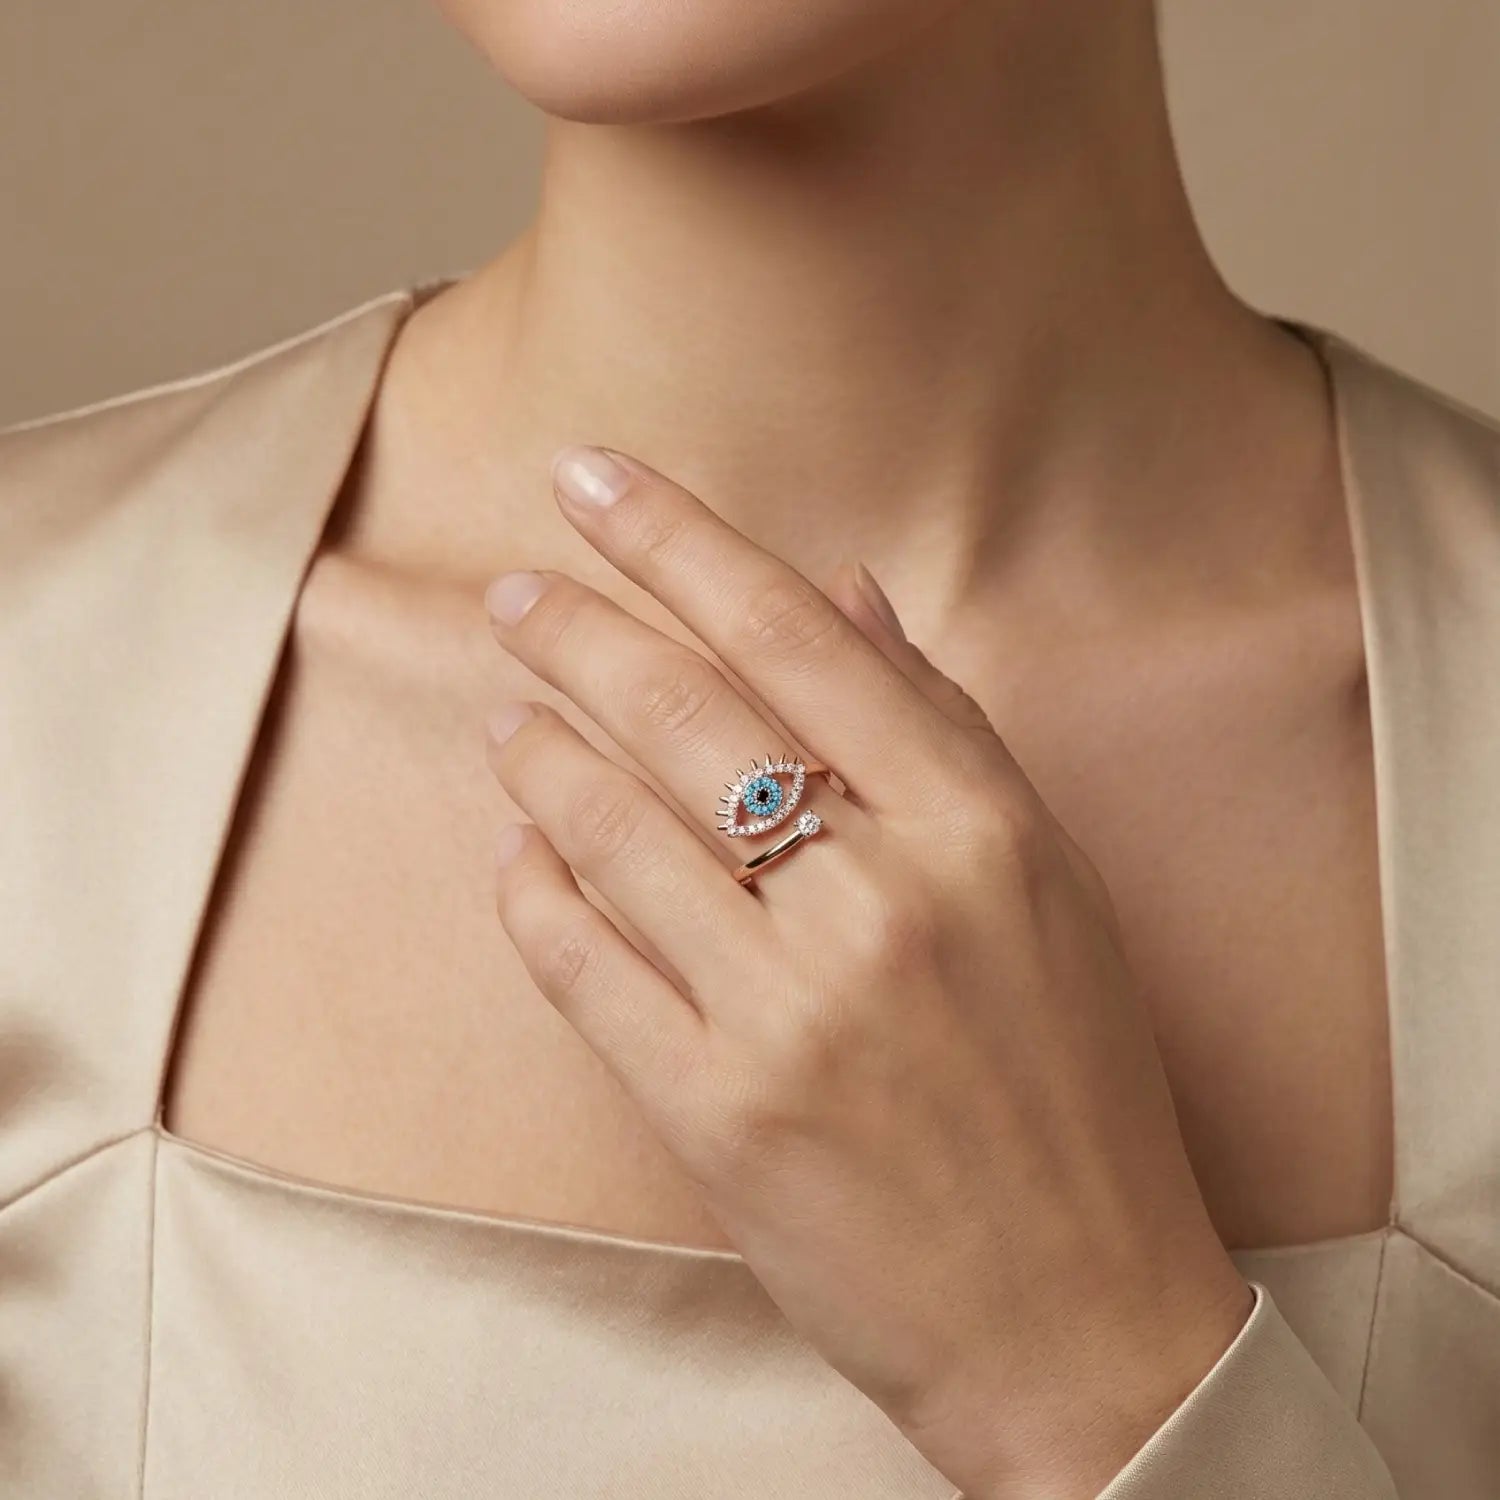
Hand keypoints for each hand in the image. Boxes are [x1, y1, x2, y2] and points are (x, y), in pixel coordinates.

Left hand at [483, 445, 1252, 1498]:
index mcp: (979, 828)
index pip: (795, 637)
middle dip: (579, 630)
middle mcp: (883, 901)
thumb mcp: (1048, 885)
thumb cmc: (1074, 1084)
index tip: (594, 478)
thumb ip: (943, 730)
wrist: (1075, 1308)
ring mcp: (789, 1010)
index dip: (679, 541)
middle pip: (687, 714)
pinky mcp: (716, 1112)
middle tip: (517, 591)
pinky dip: (533, 890)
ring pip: (614, 830)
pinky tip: (518, 847)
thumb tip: (846, 592)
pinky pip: (581, 966)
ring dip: (542, 750)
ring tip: (509, 712)